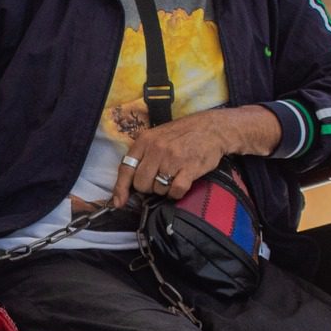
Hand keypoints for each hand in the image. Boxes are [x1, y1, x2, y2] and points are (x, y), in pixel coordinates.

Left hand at [110, 105, 280, 206]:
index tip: (118, 202)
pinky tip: (181, 183)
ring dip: (164, 189)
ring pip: (158, 189)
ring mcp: (173, 159)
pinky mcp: (189, 168)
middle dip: (148, 187)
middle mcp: (157, 149)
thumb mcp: (157, 136)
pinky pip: (175, 191)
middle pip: (141, 184)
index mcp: (145, 140)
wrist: (213, 128)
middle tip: (159, 179)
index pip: (125, 168)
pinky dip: (176, 193)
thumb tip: (128, 184)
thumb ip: (142, 155)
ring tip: (173, 177)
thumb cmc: (182, 134)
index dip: (120, 188)